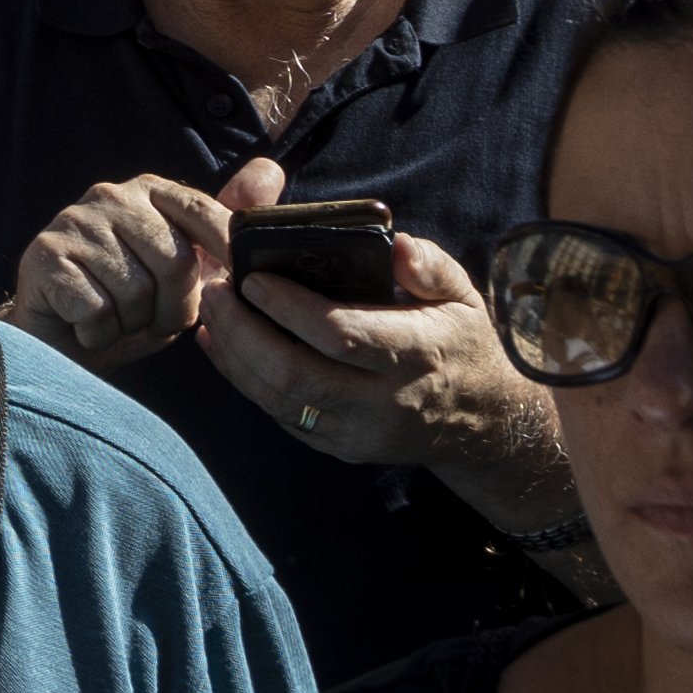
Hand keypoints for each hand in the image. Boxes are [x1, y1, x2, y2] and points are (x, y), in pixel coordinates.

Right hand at [6, 158, 268, 372]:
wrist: (61, 345)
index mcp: (148, 191)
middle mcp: (108, 195)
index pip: (202, 212)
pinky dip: (98, 333)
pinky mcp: (43, 256)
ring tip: (116, 321)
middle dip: (173, 308)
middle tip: (151, 318)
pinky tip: (86, 327)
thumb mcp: (185, 270)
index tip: (229, 288)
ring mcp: (72, 222)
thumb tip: (271, 169)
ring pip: (136, 291)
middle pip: (175, 261)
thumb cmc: (128, 305)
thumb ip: (223, 225)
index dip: (222, 255)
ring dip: (132, 324)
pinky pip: (97, 309)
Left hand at [197, 217, 563, 509]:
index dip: (290, 308)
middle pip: (296, 375)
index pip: (342, 334)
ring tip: (211, 312)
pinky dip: (244, 380)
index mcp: (416, 354)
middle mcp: (386, 402)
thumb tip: (397, 245)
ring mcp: (360, 432)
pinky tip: (222, 345)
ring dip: (234, 356)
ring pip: (279, 401)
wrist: (482, 423)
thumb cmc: (461, 343)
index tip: (252, 278)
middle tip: (215, 291)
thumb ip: (432, 266)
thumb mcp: (463, 296)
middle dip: (243, 332)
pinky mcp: (340, 447)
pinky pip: (280, 417)